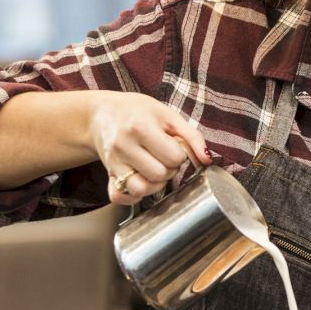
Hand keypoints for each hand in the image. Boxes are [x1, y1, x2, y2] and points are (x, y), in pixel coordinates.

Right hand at [87, 91, 210, 204]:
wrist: (103, 113)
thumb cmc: (139, 112)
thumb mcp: (168, 115)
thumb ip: (192, 136)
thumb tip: (208, 159)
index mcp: (140, 128)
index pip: (174, 157)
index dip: (179, 155)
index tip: (173, 147)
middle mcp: (123, 146)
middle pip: (159, 175)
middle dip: (169, 169)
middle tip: (164, 158)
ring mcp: (113, 162)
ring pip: (140, 189)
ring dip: (154, 185)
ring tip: (154, 170)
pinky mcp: (107, 175)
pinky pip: (118, 197)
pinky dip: (132, 197)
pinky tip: (141, 182)